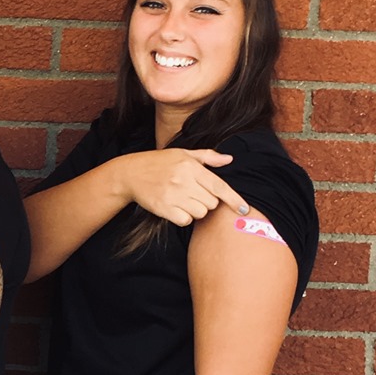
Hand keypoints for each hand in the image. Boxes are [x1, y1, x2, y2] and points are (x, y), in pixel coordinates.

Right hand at [122, 149, 244, 227]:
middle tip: (193, 194)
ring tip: (183, 200)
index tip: (245, 210)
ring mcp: (173, 195)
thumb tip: (229, 159)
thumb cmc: (159, 163)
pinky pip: (185, 220)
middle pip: (212, 203)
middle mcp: (183, 180)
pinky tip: (175, 208)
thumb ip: (207, 157)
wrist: (130, 173)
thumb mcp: (183, 153)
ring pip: (200, 213)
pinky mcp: (163, 208)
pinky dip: (183, 217)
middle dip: (207, 201)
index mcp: (191, 166)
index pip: (219, 185)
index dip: (234, 199)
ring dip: (195, 210)